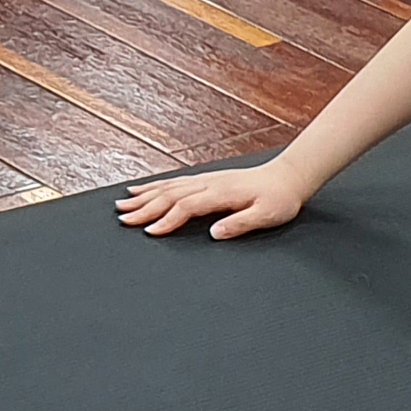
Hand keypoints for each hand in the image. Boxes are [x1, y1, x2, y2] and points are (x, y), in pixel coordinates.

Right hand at [113, 161, 309, 238]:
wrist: (288, 177)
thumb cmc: (280, 199)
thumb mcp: (267, 216)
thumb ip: (240, 224)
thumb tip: (214, 233)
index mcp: (221, 194)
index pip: (186, 207)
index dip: (166, 220)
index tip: (149, 231)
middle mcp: (209, 184)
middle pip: (169, 195)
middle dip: (144, 207)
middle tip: (122, 218)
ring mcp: (206, 179)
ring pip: (168, 186)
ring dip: (145, 196)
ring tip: (123, 203)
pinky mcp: (207, 179)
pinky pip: (175, 181)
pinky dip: (156, 185)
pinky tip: (145, 189)